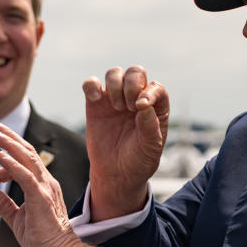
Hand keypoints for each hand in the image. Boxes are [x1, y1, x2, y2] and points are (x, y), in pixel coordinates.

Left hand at [0, 118, 103, 246]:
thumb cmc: (42, 239)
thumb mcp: (15, 218)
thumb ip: (1, 202)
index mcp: (41, 185)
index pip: (22, 161)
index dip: (4, 157)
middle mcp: (45, 182)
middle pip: (26, 151)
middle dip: (8, 135)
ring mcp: (45, 189)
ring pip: (26, 158)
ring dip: (8, 143)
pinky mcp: (41, 199)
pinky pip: (26, 177)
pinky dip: (13, 165)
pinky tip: (0, 156)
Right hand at [82, 65, 169, 219]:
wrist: (116, 174)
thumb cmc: (138, 161)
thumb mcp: (150, 148)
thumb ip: (150, 127)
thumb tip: (144, 105)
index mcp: (156, 107)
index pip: (156, 88)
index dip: (148, 92)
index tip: (139, 108)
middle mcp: (136, 98)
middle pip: (136, 72)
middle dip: (132, 85)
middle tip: (129, 108)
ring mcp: (115, 99)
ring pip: (114, 73)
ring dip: (115, 85)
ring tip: (116, 108)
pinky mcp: (95, 104)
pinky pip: (91, 84)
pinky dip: (91, 85)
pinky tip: (95, 99)